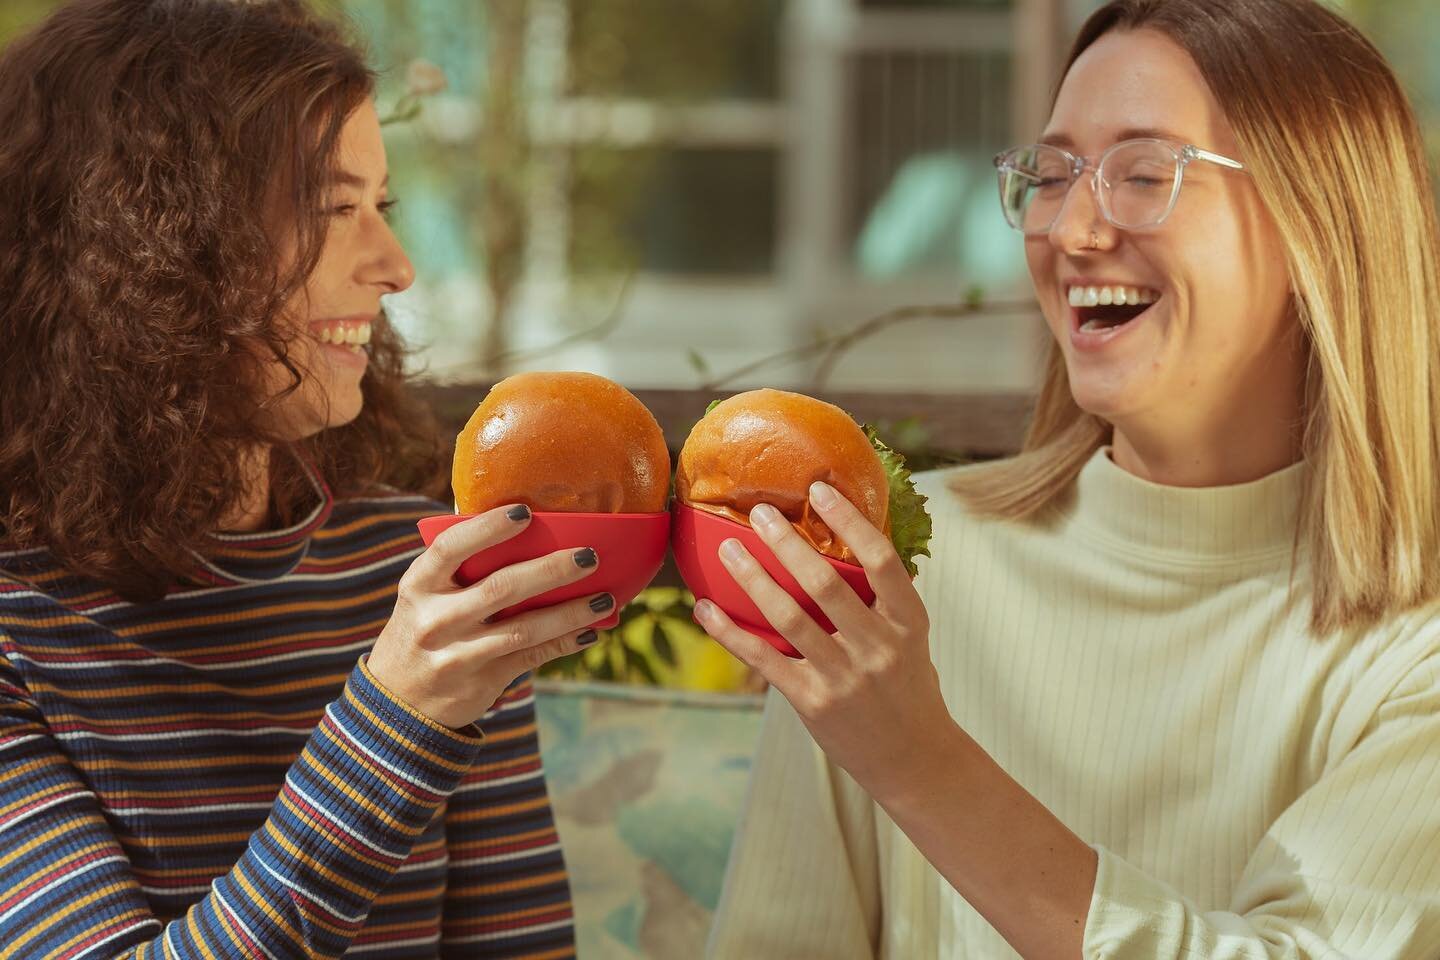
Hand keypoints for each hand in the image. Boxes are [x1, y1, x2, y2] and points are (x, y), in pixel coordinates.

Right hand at [368, 504, 607, 729]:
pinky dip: (565, 643)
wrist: (398, 701)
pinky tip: (591, 632)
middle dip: (550, 570)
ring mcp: (458, 654)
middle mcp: (436, 619)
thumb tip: (530, 529)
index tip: (526, 512)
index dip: (488, 528)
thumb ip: (461, 568)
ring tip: (605, 598)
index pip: (451, 548)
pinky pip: (532, 657)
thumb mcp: (424, 596)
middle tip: (589, 555)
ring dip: (571, 612)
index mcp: (419, 585)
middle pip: (500, 588)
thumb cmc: (425, 628)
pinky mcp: (482, 680)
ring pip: (524, 628)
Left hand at [692, 481, 951, 791]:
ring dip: (753, 578)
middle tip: (760, 513)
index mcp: (908, 622)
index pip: (881, 560)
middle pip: (826, 583)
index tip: (819, 490)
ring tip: (728, 549)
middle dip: (788, 544)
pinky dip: (729, 631)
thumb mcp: (912, 638)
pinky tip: (706, 608)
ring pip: (788, 617)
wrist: (913, 757)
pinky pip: (763, 658)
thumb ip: (885, 598)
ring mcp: (844, 677)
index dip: (850, 522)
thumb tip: (850, 537)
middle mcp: (878, 647)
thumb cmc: (908, 686)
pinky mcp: (812, 701)